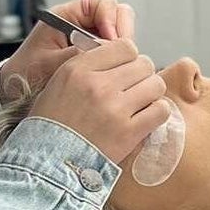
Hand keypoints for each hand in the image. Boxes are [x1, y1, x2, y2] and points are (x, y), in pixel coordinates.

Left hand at [0, 0, 135, 99]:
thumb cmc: (26, 73)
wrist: (16, 88)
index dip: (111, 20)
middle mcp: (80, 21)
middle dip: (122, 31)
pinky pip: (115, 47)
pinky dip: (119, 56)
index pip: (102, 3)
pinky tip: (113, 70)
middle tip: (121, 52)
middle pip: (116, 13)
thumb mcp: (50, 63)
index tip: (112, 40)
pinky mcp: (94, 50)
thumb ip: (77, 53)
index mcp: (65, 15)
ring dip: (122, 45)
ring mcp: (89, 35)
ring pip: (119, 30)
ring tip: (117, 64)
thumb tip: (104, 47)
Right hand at [28, 37, 169, 164]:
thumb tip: (120, 55)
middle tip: (134, 89)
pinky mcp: (128, 132)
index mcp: (79, 69)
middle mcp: (98, 85)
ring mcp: (115, 109)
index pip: (125, 46)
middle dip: (142, 75)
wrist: (47, 163)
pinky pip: (161, 110)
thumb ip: (88, 65)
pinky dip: (157, 113)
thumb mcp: (59, 82)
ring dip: (151, 93)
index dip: (129, 58)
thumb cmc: (52, 125)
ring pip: (156, 84)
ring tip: (140, 104)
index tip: (125, 69)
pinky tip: (145, 118)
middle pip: (144, 64)